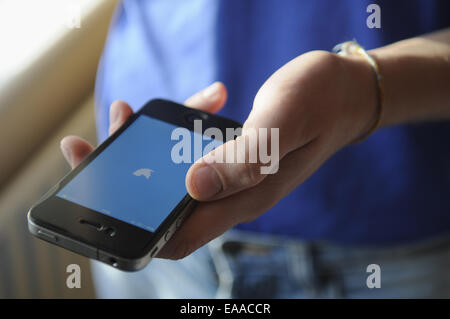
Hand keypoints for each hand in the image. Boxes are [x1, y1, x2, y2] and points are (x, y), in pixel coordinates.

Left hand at [61, 51, 375, 259]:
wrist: (346, 93)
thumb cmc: (321, 101)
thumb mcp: (284, 121)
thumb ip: (245, 157)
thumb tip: (193, 185)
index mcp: (246, 196)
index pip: (179, 235)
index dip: (135, 231)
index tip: (97, 201)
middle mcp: (235, 194)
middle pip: (165, 209)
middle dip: (122, 185)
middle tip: (93, 145)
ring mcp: (233, 177)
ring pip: (174, 181)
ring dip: (143, 154)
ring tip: (127, 112)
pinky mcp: (232, 158)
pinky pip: (190, 156)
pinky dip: (173, 135)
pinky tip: (181, 104)